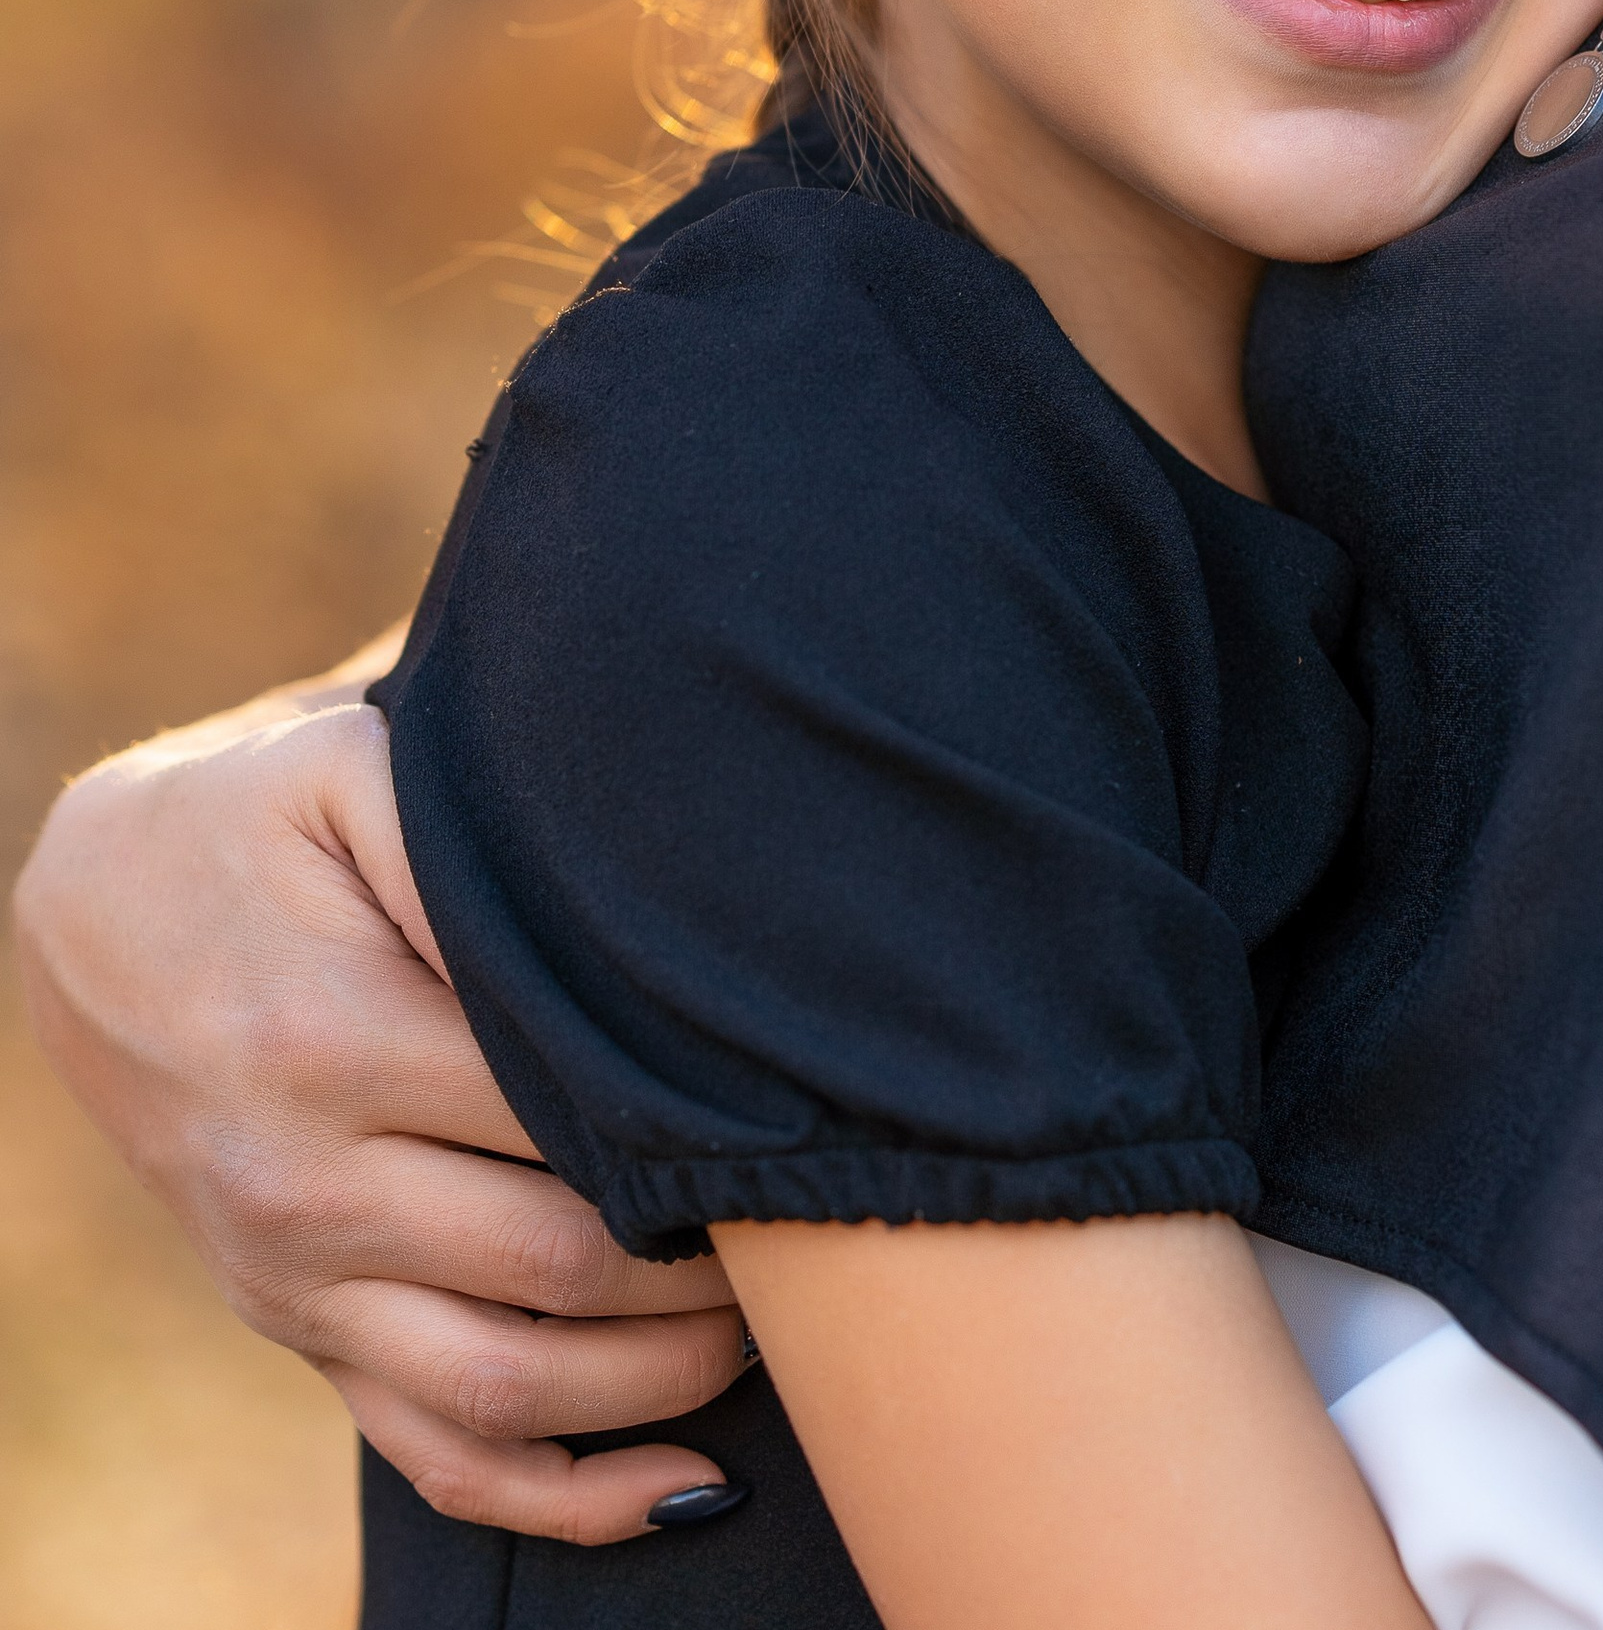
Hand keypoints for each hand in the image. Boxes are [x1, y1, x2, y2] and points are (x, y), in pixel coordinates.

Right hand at [13, 642, 747, 1543]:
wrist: (101, 911)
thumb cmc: (274, 816)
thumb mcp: (366, 772)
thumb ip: (483, 844)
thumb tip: (645, 909)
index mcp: (334, 1040)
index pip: (567, 1119)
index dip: (706, 1125)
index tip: (814, 1110)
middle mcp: (305, 1185)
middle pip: (558, 1266)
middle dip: (713, 1259)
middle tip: (834, 1211)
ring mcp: (295, 1277)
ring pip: (505, 1388)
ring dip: (665, 1380)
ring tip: (787, 1328)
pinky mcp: (300, 1329)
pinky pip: (430, 1453)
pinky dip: (563, 1497)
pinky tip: (686, 1480)